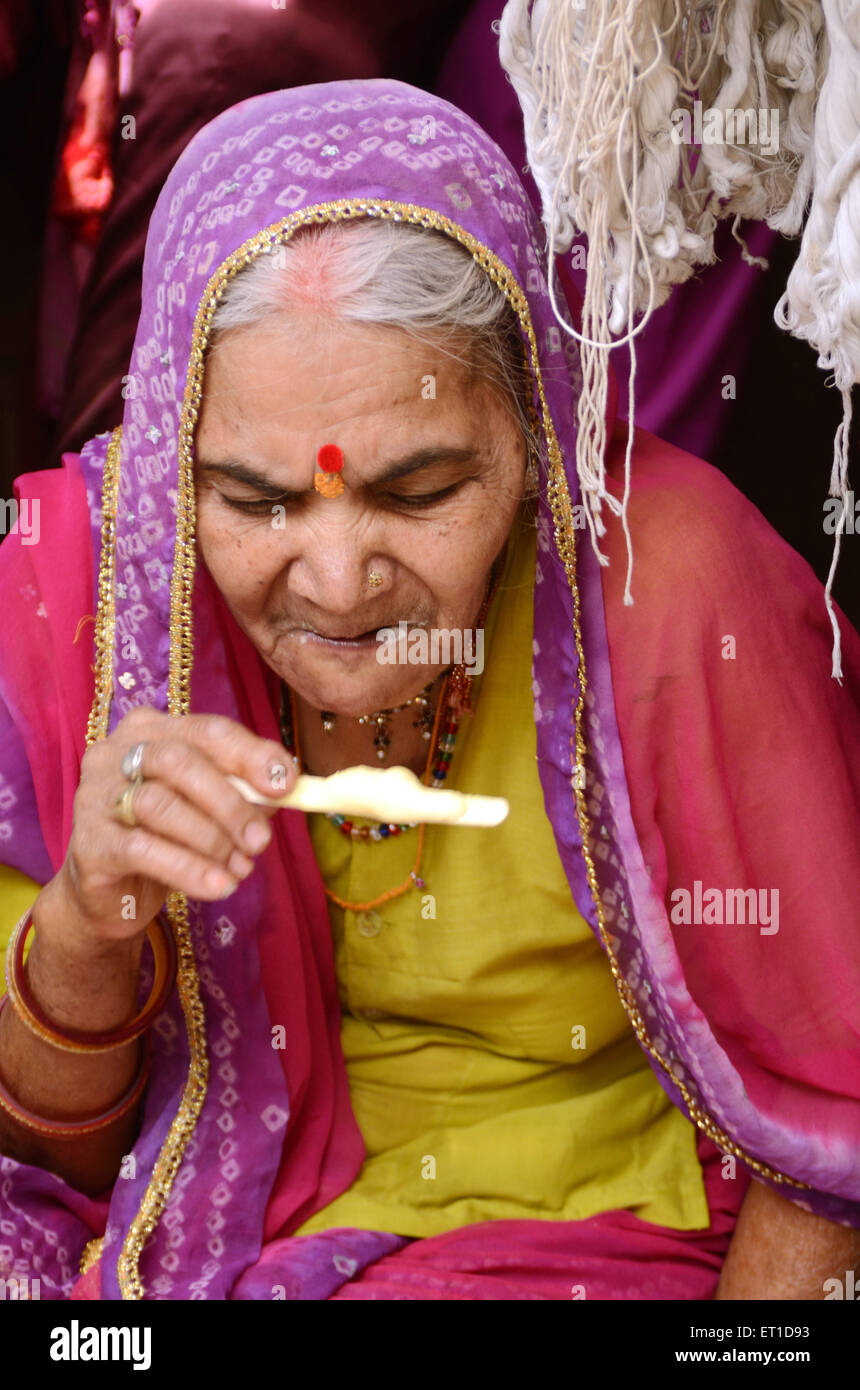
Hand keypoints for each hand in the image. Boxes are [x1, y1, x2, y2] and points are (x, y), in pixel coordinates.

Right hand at [44, 708, 293, 948]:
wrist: (115, 894)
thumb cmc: (168, 838)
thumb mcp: (210, 808)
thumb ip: (245, 791)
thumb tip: (286, 785)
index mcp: (151, 730)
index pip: (208, 730)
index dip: (251, 755)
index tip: (286, 785)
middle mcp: (116, 752)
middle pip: (179, 761)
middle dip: (229, 802)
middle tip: (260, 841)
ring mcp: (96, 795)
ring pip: (159, 804)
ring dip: (211, 840)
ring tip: (241, 868)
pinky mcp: (89, 842)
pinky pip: (142, 849)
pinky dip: (188, 869)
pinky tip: (218, 886)